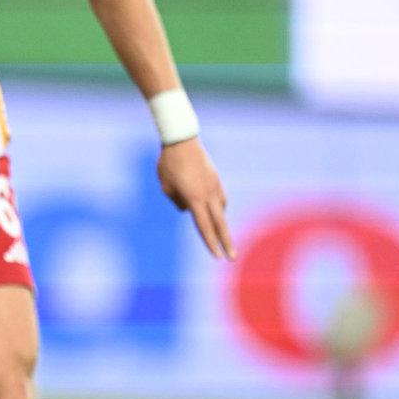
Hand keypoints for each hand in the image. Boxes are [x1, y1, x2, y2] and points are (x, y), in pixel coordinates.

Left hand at [158, 137, 233, 259]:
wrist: (181, 140)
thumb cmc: (168, 164)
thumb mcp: (166, 187)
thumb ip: (177, 202)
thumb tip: (188, 210)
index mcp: (194, 199)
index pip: (204, 226)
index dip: (210, 243)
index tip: (217, 257)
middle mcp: (208, 194)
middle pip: (220, 224)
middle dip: (226, 242)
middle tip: (233, 258)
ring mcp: (215, 186)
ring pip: (221, 210)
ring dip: (219, 222)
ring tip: (218, 232)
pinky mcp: (216, 179)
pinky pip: (220, 198)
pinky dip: (217, 207)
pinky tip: (214, 210)